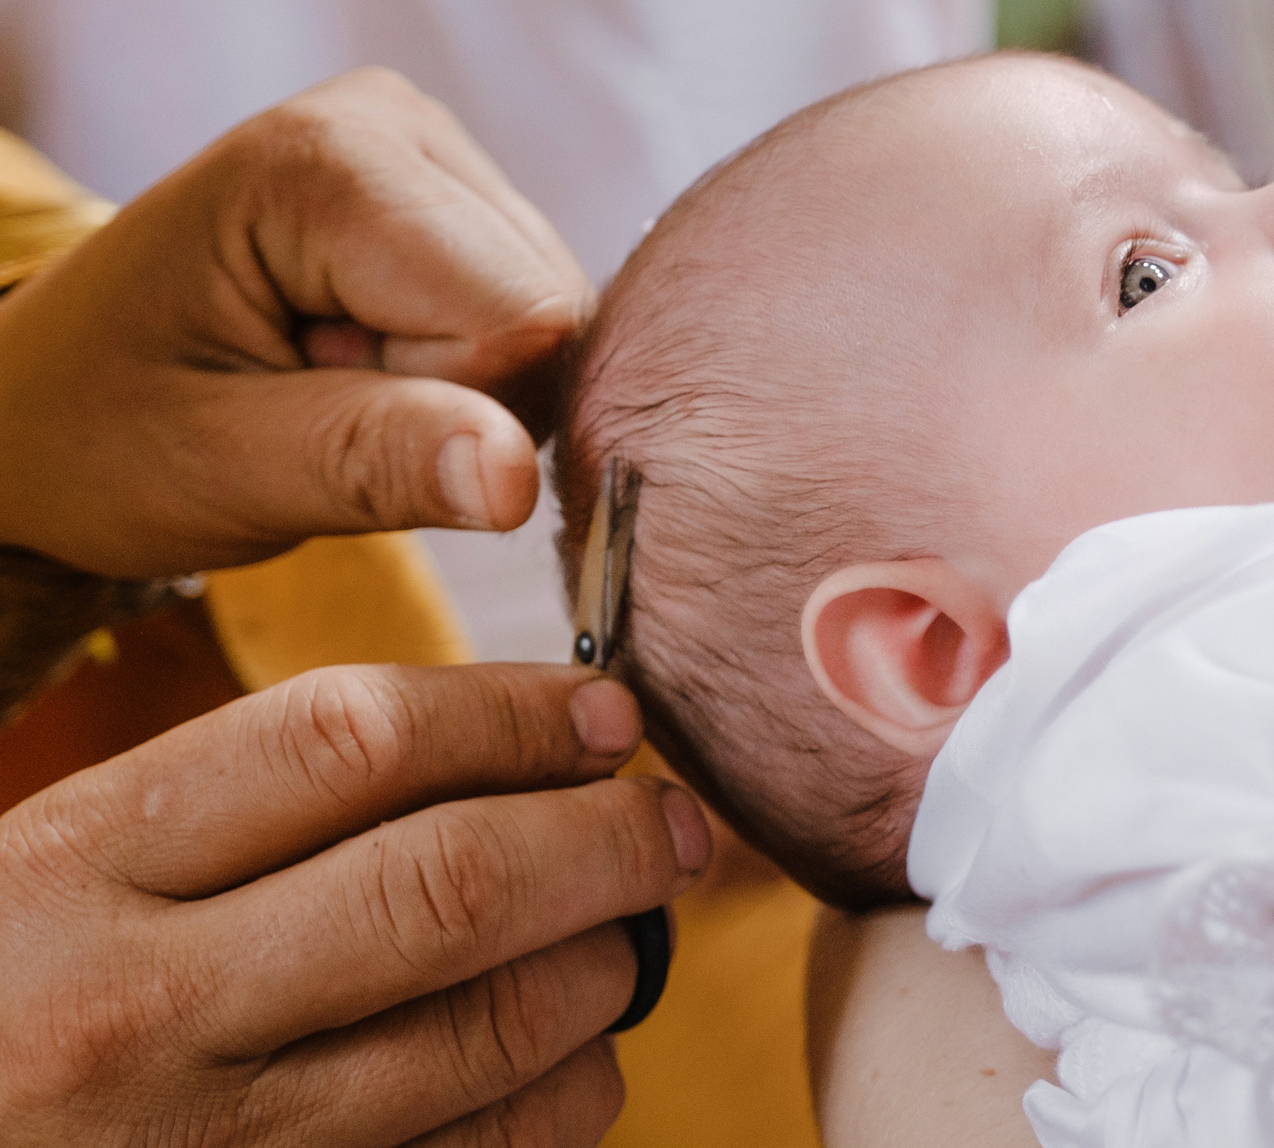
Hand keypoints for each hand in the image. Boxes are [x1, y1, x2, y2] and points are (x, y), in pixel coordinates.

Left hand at [0, 70, 589, 577]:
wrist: (40, 403)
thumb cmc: (98, 435)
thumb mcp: (217, 468)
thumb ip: (372, 462)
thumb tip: (517, 481)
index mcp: (327, 162)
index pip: (518, 320)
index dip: (449, 411)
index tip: (311, 405)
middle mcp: (397, 122)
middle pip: (547, 309)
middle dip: (457, 398)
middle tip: (311, 396)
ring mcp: (428, 147)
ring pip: (553, 315)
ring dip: (460, 389)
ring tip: (321, 378)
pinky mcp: (451, 189)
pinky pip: (533, 309)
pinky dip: (463, 369)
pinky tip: (357, 359)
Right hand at [0, 662, 708, 1147]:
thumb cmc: (11, 995)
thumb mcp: (64, 868)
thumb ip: (250, 803)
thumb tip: (522, 742)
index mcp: (81, 868)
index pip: (353, 741)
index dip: (516, 713)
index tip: (605, 714)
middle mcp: (142, 1011)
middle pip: (450, 887)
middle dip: (602, 842)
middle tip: (670, 825)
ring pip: (489, 1036)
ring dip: (601, 971)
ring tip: (624, 933)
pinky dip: (562, 1098)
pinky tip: (568, 1056)